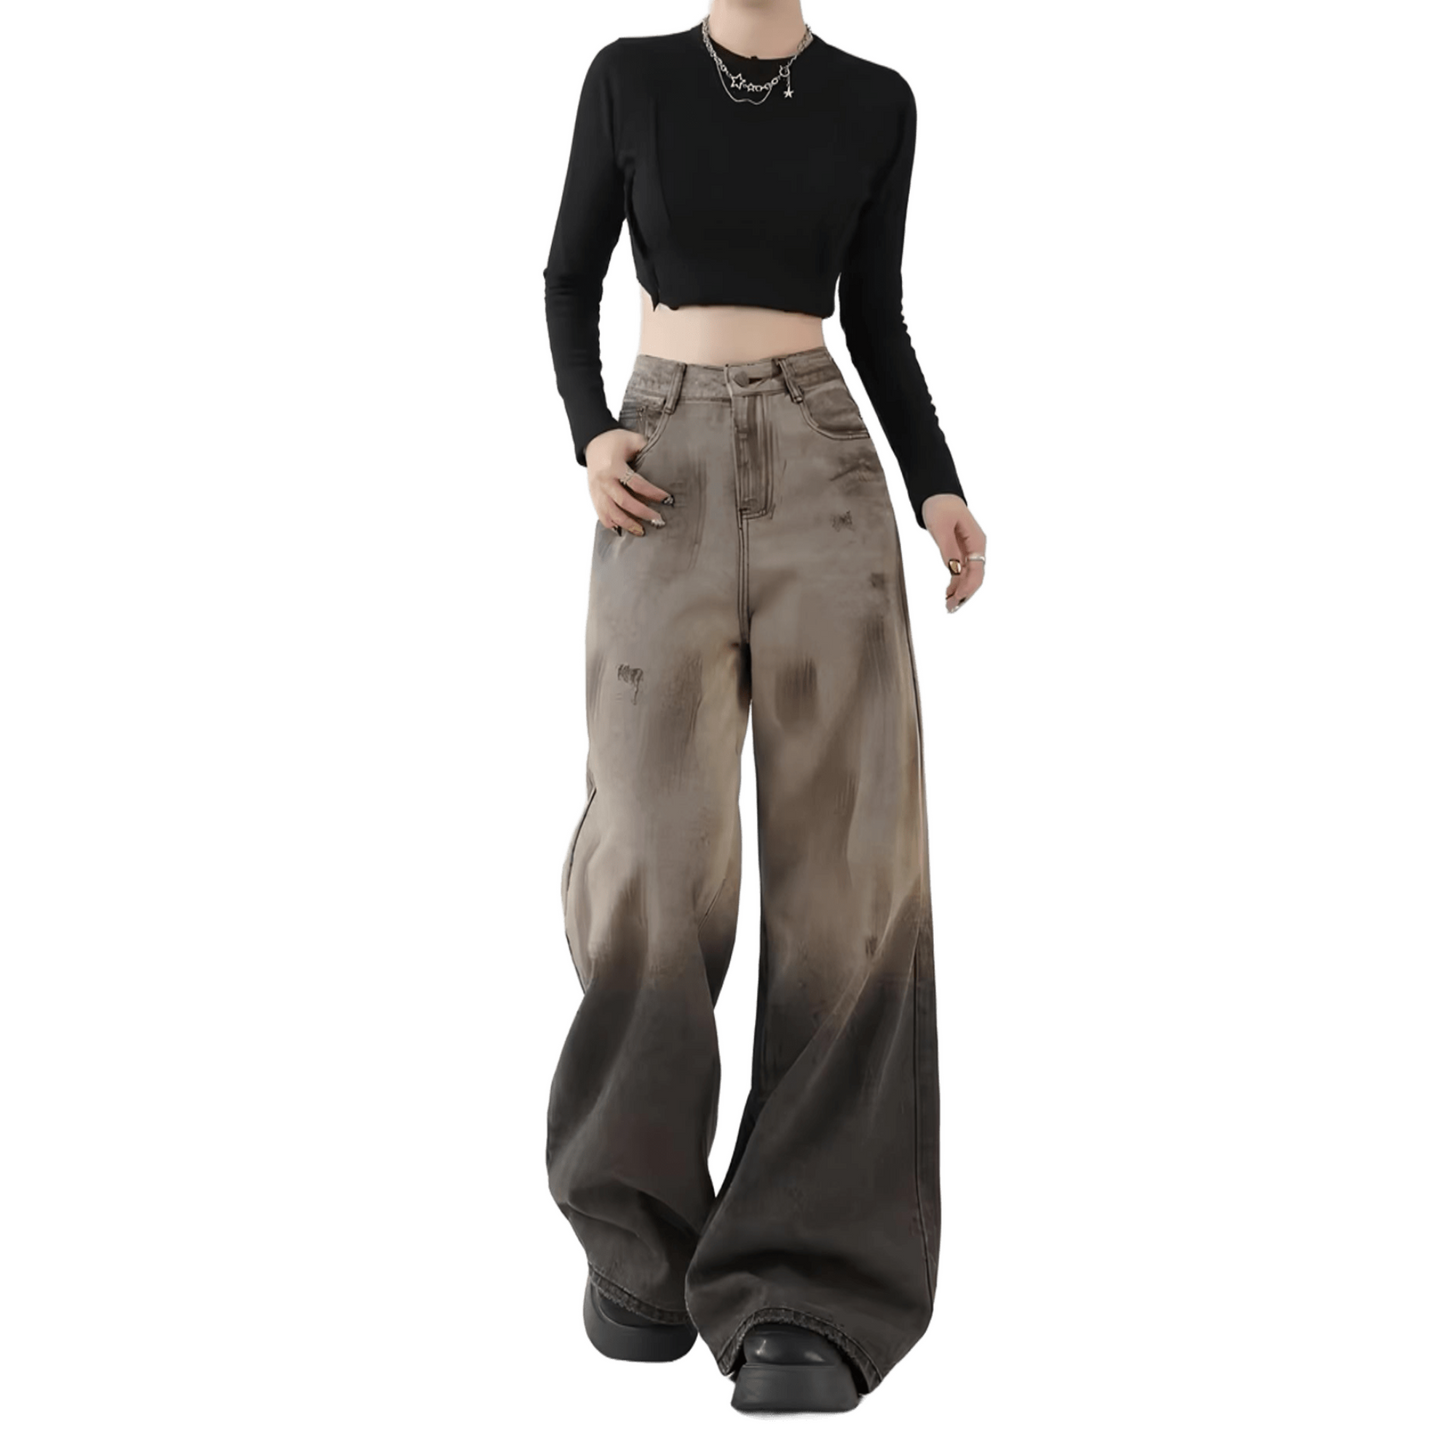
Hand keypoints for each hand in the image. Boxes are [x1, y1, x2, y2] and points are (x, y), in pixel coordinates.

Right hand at [584, 428, 672, 535]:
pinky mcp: (593, 496)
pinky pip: (601, 515)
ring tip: (641, 531)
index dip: (653, 493)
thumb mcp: (632, 439)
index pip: (636, 483)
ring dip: (627, 524)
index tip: (667, 499)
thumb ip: (646, 448)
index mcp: (614, 466)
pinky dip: (611, 524)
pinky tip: (622, 530)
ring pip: (611, 513)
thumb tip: (665, 458)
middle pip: (624, 502)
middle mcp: (604, 480)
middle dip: (642, 513)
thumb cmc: (614, 440)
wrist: (592, 441)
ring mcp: (597, 490)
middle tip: (658, 520)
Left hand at [921, 494, 985, 613]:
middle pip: (975, 577)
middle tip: (949, 608)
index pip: (977, 570)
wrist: (936, 494)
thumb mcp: (941, 528)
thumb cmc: (940, 506)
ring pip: (969, 576)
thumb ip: (948, 549)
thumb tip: (953, 571)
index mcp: (977, 541)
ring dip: (960, 591)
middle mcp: (976, 547)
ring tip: (948, 605)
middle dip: (964, 594)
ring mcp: (969, 550)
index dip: (967, 587)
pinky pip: (962, 571)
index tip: (956, 598)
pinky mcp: (961, 551)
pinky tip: (948, 593)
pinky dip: (956, 583)